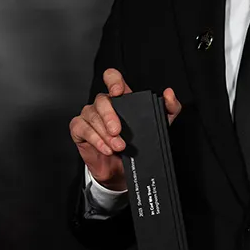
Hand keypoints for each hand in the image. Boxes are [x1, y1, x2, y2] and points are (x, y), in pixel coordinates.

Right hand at [69, 70, 181, 189]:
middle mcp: (103, 105)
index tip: (118, 92)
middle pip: (101, 100)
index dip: (113, 80)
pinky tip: (106, 149)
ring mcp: (90, 116)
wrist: (122, 171)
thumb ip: (170, 109)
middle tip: (118, 132)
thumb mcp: (160, 126)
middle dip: (110, 116)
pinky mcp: (80, 130)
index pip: (111, 77)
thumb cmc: (137, 145)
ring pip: (92, 116)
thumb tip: (169, 94)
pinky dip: (95, 139)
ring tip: (118, 147)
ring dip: (105, 133)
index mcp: (120, 99)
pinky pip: (82, 128)